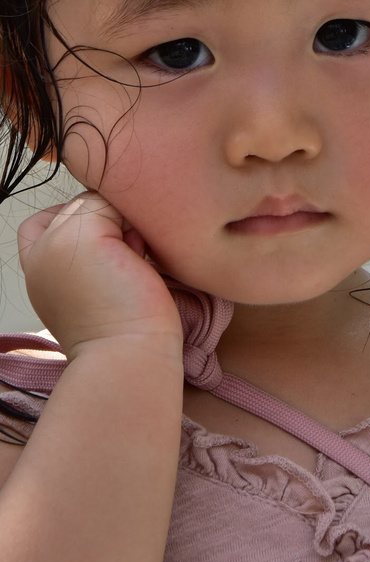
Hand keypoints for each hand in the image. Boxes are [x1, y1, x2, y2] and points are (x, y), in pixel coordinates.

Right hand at [17, 193, 182, 361]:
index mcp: (39, 272)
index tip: (110, 256)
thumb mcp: (95, 282)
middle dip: (111, 224)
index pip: (45, 223)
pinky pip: (110, 202)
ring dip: (123, 224)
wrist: (129, 360)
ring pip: (94, 200)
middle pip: (78, 207)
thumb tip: (115, 208)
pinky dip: (132, 224)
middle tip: (125, 264)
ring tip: (132, 262)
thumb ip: (91, 246)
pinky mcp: (79, 237)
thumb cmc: (129, 329)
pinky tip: (137, 258)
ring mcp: (55, 244)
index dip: (80, 226)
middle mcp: (40, 256)